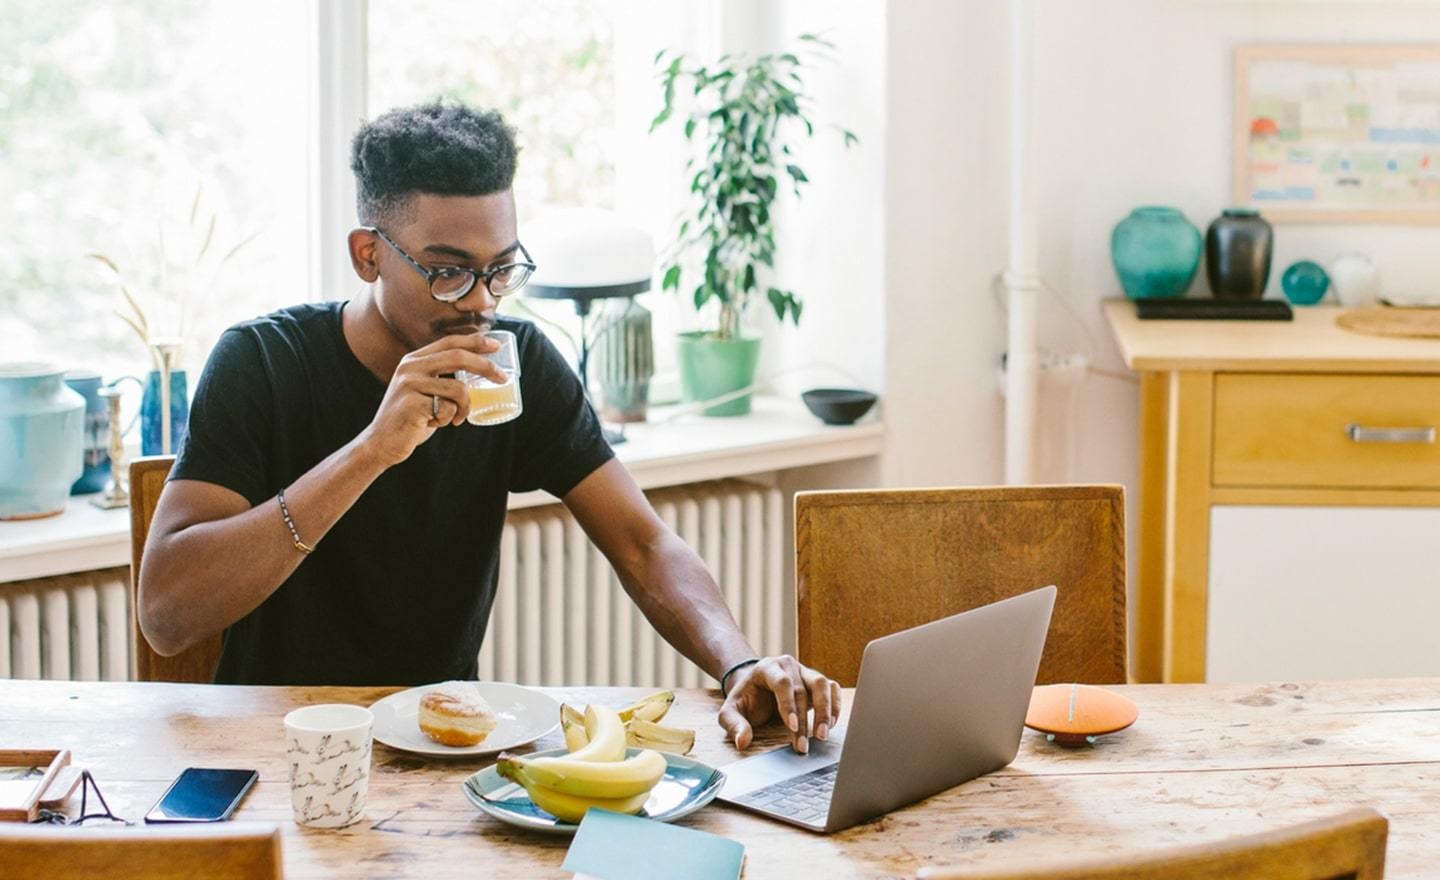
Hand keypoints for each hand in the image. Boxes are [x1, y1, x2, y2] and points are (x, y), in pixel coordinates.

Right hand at [357, 334, 506, 465]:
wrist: (382, 443)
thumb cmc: (411, 419)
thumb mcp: (425, 391)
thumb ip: (442, 378)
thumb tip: (480, 372)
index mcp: (414, 360)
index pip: (449, 342)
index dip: (475, 342)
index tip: (496, 345)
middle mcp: (410, 367)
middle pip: (458, 357)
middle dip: (486, 366)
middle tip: (503, 378)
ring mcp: (409, 384)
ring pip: (459, 389)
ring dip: (465, 407)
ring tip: (456, 418)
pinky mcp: (412, 404)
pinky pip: (448, 409)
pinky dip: (449, 419)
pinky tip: (435, 424)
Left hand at [717, 655, 840, 754]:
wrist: (755, 688)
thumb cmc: (745, 700)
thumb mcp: (731, 711)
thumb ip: (734, 724)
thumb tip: (742, 742)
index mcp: (767, 668)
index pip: (782, 683)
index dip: (788, 704)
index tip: (791, 727)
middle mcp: (789, 666)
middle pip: (803, 688)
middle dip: (804, 720)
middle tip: (803, 745)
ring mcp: (805, 672)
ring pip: (823, 684)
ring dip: (825, 711)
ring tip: (822, 735)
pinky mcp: (816, 682)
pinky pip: (832, 688)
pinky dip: (835, 706)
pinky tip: (831, 725)